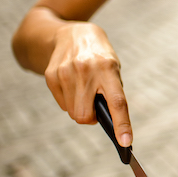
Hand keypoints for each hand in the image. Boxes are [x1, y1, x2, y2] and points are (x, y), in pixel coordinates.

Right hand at [43, 22, 131, 145]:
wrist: (71, 34)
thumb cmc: (98, 55)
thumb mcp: (112, 66)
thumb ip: (112, 91)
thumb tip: (110, 122)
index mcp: (107, 68)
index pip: (117, 102)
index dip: (122, 124)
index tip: (126, 142)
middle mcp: (86, 70)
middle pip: (85, 116)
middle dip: (92, 118)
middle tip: (96, 105)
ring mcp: (65, 73)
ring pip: (73, 113)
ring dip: (81, 109)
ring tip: (85, 90)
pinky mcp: (51, 76)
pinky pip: (63, 105)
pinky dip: (70, 101)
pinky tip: (72, 85)